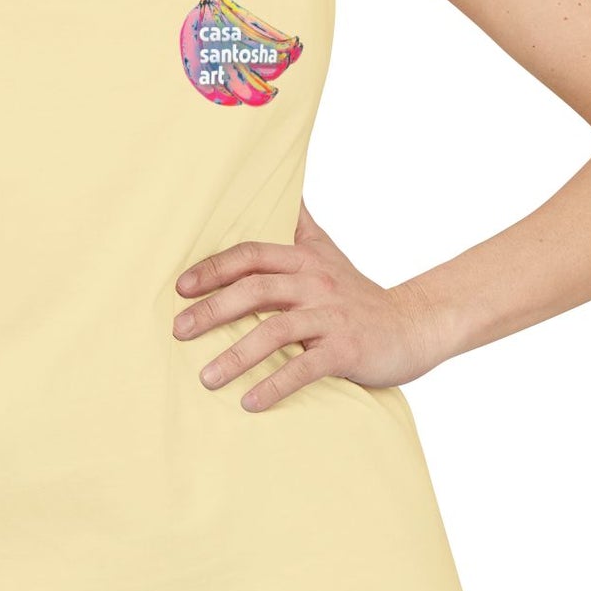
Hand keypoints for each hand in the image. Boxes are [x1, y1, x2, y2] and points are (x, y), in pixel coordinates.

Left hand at [172, 198, 441, 408]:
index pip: (252, 255)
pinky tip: (250, 403)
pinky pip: (305, 368)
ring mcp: (332, 316)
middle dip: (213, 309)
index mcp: (304, 261)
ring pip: (276, 330)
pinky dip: (275, 385)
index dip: (214, 268)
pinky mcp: (347, 350)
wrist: (413, 325)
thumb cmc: (358, 294)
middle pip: (256, 288)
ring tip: (206, 378)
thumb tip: (282, 187)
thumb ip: (300, 225)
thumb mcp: (327, 252)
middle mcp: (316, 283)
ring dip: (237, 356)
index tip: (180, 287)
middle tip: (178, 330)